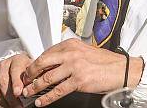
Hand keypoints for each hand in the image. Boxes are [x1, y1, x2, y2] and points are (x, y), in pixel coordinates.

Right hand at [0, 52, 32, 107]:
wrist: (16, 67)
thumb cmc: (26, 73)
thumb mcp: (32, 72)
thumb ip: (33, 79)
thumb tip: (34, 89)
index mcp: (17, 60)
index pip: (15, 70)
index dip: (16, 82)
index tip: (18, 93)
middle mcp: (4, 63)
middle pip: (3, 81)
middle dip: (10, 97)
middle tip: (17, 106)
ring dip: (1, 102)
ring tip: (9, 107)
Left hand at [22, 39, 143, 106]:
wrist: (121, 70)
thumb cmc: (104, 62)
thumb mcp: (84, 53)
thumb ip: (68, 56)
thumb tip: (51, 66)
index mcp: (71, 44)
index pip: (47, 53)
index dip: (36, 63)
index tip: (29, 71)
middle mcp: (71, 53)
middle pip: (43, 62)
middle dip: (30, 73)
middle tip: (24, 81)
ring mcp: (75, 66)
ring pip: (47, 78)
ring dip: (35, 87)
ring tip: (28, 93)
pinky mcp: (79, 80)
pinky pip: (58, 91)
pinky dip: (46, 98)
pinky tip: (41, 101)